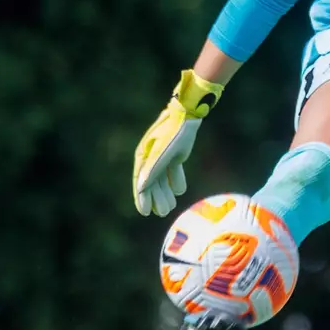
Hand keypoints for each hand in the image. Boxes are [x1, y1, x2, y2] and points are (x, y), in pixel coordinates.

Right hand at [132, 69, 223, 216]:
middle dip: (156, 198)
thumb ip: (153, 169)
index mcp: (144, 156)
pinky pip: (173, 172)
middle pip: (152, 183)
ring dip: (165, 192)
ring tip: (170, 207)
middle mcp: (151, 157)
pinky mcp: (175, 155)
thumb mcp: (163, 152)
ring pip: (162, 179)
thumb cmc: (173, 133)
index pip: (141, 182)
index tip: (145, 212)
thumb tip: (141, 187)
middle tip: (162, 213)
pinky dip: (176, 181)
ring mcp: (163, 156)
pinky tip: (179, 191)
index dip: (142, 198)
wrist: (188, 116)